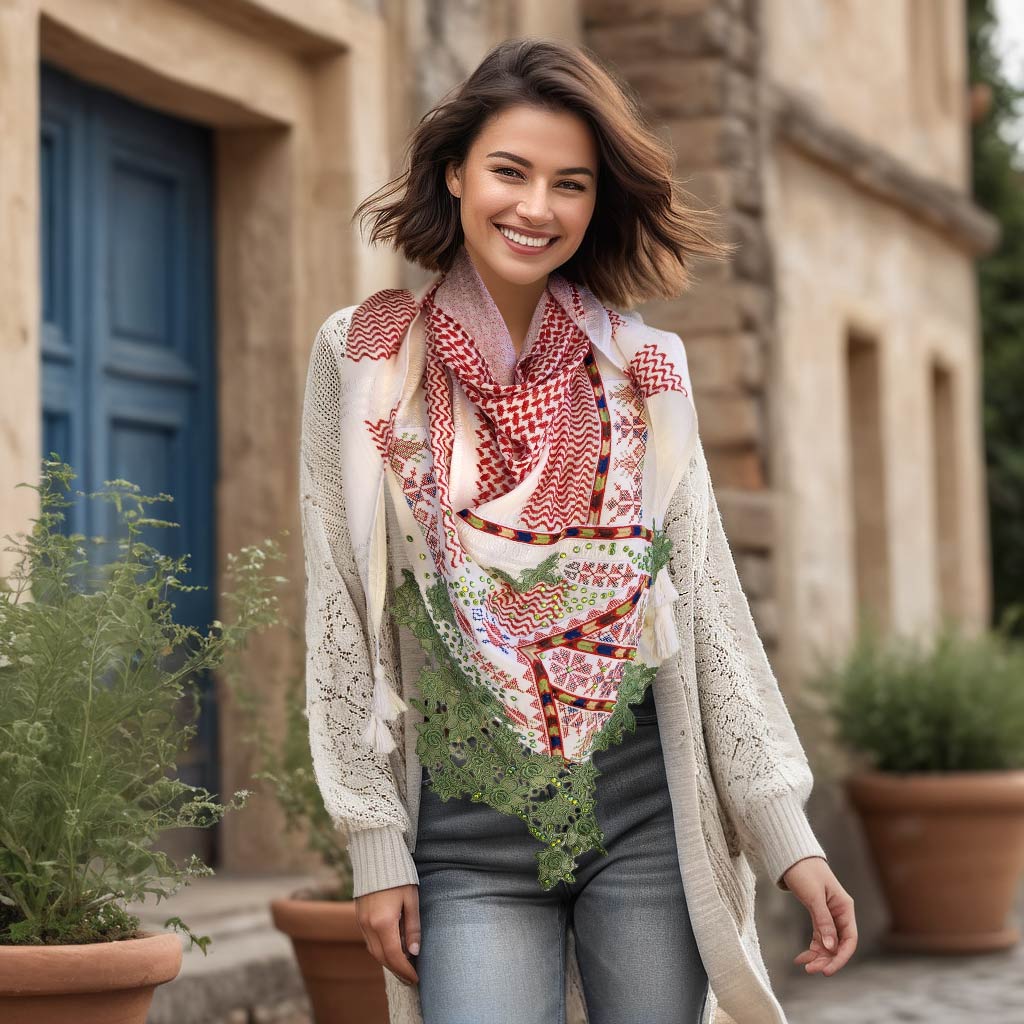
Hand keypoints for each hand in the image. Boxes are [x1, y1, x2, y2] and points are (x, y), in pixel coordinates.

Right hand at [354, 883, 420, 985]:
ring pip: (373, 951)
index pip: (395, 956)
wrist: (376, 855)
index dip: (405, 970)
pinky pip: (369, 940)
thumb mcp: (411, 900)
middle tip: (410, 977)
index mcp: (383, 922)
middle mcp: (369, 925)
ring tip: (403, 965)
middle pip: (382, 957)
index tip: (416, 978)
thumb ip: (413, 927)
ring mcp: (361, 921)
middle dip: (396, 970)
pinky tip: (392, 948)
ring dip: (387, 961)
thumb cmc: (399, 876)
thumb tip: (414, 952)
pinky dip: (380, 949)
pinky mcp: (359, 916)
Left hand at [782, 856, 856, 976]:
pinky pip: (819, 937)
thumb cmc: (805, 871)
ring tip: (804, 965)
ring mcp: (830, 916)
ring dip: (818, 956)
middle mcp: (840, 914)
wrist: (792, 856)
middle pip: (838, 944)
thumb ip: (823, 921)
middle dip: (826, 959)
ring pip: (828, 943)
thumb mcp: (814, 896)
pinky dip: (811, 948)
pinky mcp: (818, 915)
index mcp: (845, 907)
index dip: (841, 957)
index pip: (849, 939)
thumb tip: (831, 947)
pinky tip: (800, 957)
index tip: (828, 970)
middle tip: (810, 970)